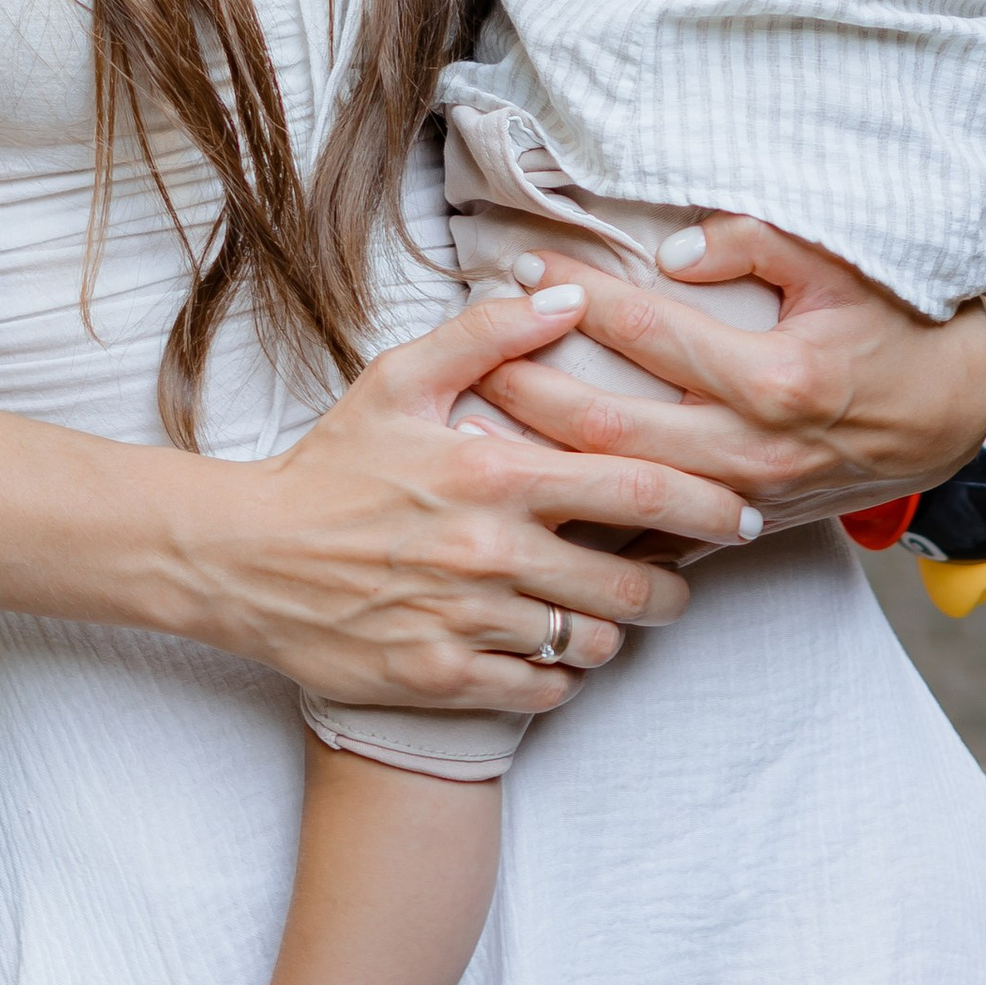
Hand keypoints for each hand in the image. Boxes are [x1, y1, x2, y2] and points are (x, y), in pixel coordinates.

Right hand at [185, 284, 762, 717]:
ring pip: (594, 643)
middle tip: (681, 579)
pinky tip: (554, 654)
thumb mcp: (400, 379)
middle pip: (634, 582)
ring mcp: (469, 622)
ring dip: (616, 632)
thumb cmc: (330, 465)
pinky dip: (563, 678)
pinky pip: (543, 691)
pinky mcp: (443, 678)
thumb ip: (490, 333)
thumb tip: (569, 293)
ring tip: (613, 615)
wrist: (245, 557)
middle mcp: (492, 552)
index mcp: (495, 473)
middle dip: (675, 584)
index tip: (741, 512)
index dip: (709, 504)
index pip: (640, 486)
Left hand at [477, 217, 985, 532]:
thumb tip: (671, 249)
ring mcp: (742, 500)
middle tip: (471, 337)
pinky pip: (646, 539)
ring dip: (537, 452)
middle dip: (524, 379)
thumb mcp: (846, 265)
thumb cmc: (901, 327)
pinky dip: (581, 519)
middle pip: (603, 424)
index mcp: (774, 378)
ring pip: (612, 489)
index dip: (577, 292)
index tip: (522, 262)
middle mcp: (750, 450)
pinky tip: (524, 495)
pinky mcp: (739, 530)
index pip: (646, 329)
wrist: (956, 421)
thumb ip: (758, 242)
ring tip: (472, 413)